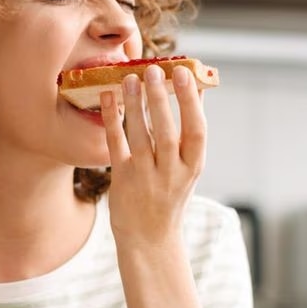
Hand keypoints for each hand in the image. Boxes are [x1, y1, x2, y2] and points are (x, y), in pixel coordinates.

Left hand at [100, 62, 205, 249]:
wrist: (150, 237)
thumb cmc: (171, 192)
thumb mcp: (189, 165)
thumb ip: (191, 129)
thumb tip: (199, 86)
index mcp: (193, 166)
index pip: (197, 131)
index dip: (191, 102)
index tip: (184, 73)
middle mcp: (172, 173)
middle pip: (166, 132)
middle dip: (160, 100)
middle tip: (153, 70)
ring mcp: (146, 178)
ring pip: (140, 137)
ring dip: (135, 106)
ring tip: (130, 78)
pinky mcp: (122, 180)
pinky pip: (116, 145)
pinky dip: (111, 120)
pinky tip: (107, 98)